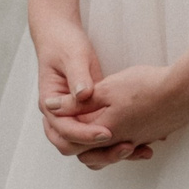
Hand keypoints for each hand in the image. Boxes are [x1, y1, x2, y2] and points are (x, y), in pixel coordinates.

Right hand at [31, 16, 129, 159]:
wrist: (61, 36)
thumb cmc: (65, 44)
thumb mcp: (73, 56)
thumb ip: (78, 75)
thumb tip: (83, 94)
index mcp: (50, 104)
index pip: (64, 130)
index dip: (85, 134)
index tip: (108, 133)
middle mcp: (59, 116)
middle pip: (72, 146)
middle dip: (98, 151)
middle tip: (125, 147)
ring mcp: (72, 117)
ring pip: (85, 148)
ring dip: (108, 152)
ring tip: (136, 150)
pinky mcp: (87, 115)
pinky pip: (97, 136)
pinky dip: (114, 143)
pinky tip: (138, 142)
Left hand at [60, 61, 188, 169]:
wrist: (187, 90)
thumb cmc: (146, 86)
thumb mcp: (107, 87)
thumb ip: (78, 101)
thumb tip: (50, 107)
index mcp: (105, 131)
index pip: (75, 141)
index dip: (64, 129)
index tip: (61, 114)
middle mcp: (121, 142)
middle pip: (92, 155)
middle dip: (81, 143)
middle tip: (74, 128)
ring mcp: (139, 141)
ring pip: (112, 153)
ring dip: (102, 147)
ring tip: (96, 132)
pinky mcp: (152, 136)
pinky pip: (132, 147)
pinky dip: (122, 143)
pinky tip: (126, 129)